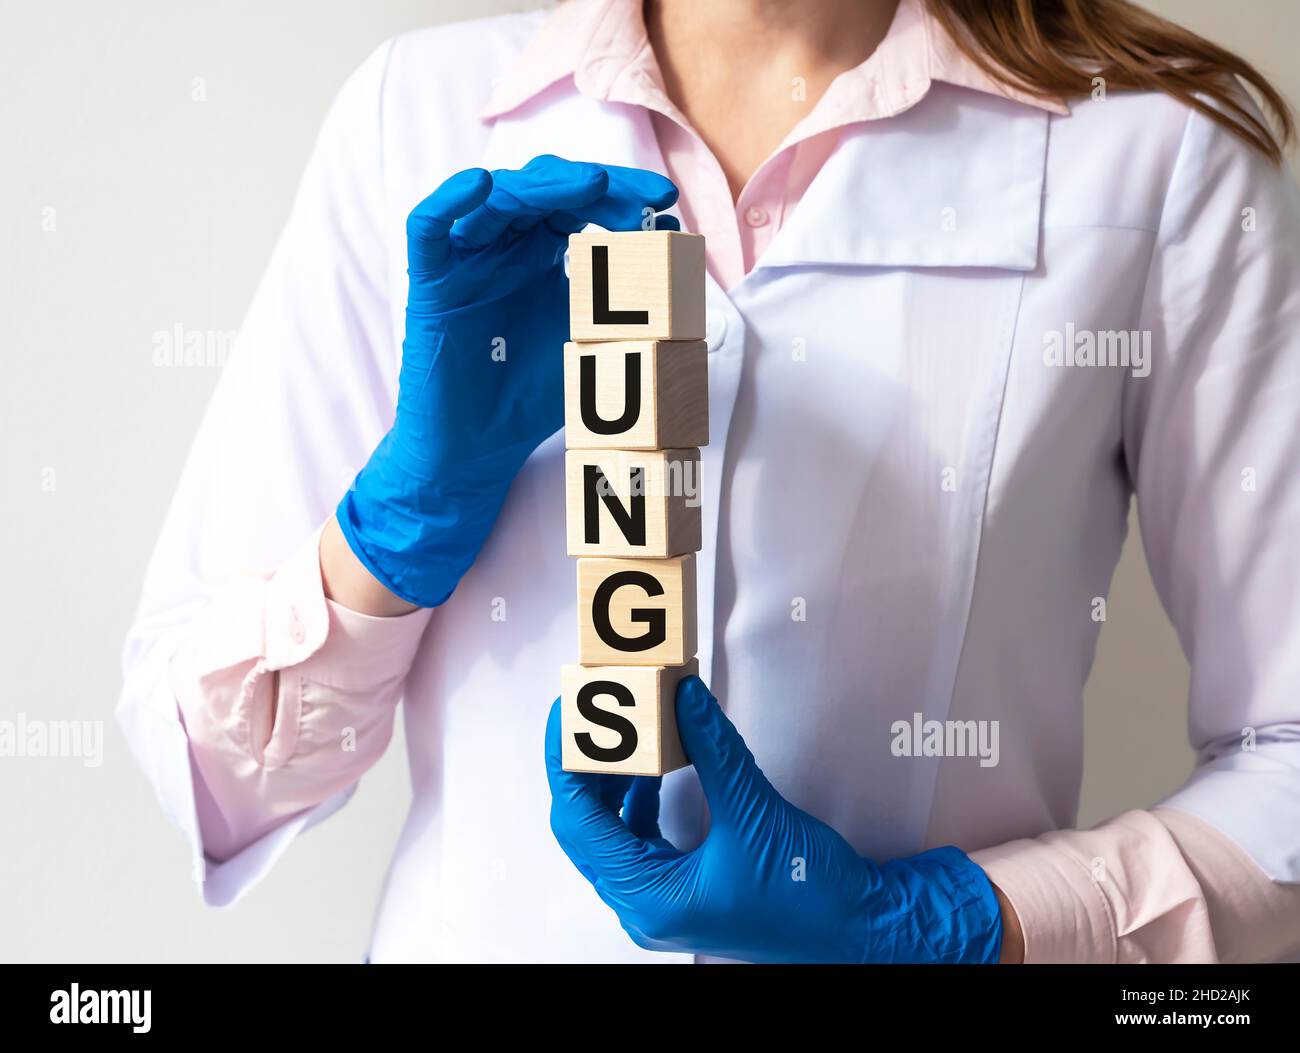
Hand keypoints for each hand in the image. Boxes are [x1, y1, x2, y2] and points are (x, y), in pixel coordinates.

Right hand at [337, 155, 679, 605]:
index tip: (665, 200)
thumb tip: (668, 240)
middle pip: (543, 189)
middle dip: (594, 184)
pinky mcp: (430, 282)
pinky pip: (428, 227)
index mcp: (542, 253)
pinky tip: (480, 185)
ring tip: (589, 184)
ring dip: (541, 185)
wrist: (480, 449)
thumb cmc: (532, 397)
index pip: (580, 202)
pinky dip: (449, 200)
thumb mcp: (591, 340)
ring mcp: (465, 260)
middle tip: (641, 196)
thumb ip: (624, 295)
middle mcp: (503, 247)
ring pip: (496, 198)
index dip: (621, 193)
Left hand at [545, 676, 1003, 962]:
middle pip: (587, 827)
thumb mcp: (756, 812)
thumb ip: (713, 750)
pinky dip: (642, 800)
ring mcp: (663, 902)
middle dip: (587, 767)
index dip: (566, 761)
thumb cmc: (812, 895)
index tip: (565, 713)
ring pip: (613, 833)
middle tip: (589, 712)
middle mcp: (645, 906)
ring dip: (614, 782)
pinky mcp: (685, 890)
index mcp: (647, 899)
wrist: (862, 931)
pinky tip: (657, 765)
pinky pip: (642, 840)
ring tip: (621, 730)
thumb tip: (682, 695)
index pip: (577, 821)